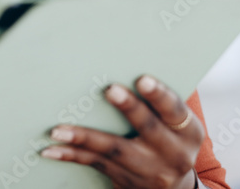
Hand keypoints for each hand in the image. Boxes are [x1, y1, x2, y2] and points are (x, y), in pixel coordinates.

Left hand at [40, 75, 203, 188]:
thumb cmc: (171, 141)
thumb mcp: (178, 125)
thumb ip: (160, 103)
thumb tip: (125, 62)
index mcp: (188, 132)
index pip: (175, 110)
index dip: (159, 95)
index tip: (143, 79)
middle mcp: (173, 153)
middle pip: (147, 128)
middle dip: (129, 108)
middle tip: (110, 90)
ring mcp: (148, 170)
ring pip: (113, 150)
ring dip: (84, 137)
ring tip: (59, 129)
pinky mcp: (125, 179)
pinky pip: (95, 164)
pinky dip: (72, 155)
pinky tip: (51, 149)